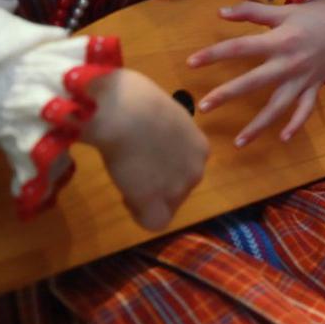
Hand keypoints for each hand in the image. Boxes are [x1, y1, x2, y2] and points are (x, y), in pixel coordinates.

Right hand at [84, 68, 208, 230]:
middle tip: (134, 170)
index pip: (187, 170)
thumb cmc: (137, 101)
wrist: (124, 110)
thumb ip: (166, 134)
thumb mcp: (163, 116)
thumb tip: (151, 136)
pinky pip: (154, 222)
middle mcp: (196, 169)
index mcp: (199, 147)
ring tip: (127, 177)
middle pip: (179, 189)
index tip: (147, 158)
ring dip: (148, 197)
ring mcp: (178, 187)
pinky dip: (140, 214)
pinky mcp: (156, 201)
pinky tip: (127, 197)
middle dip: (159, 184)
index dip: (166, 168)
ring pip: (167, 206)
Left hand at [187, 0, 324, 145]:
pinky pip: (305, 109)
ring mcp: (303, 78)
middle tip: (204, 107)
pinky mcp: (315, 86)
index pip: (240, 48)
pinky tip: (282, 138)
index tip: (191, 63)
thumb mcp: (284, 9)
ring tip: (239, 142)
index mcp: (279, 41)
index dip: (214, 54)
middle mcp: (289, 63)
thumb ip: (252, 11)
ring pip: (278, 106)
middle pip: (253, 82)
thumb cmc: (316, 14)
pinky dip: (296, 124)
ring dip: (259, 125)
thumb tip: (220, 12)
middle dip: (228, 94)